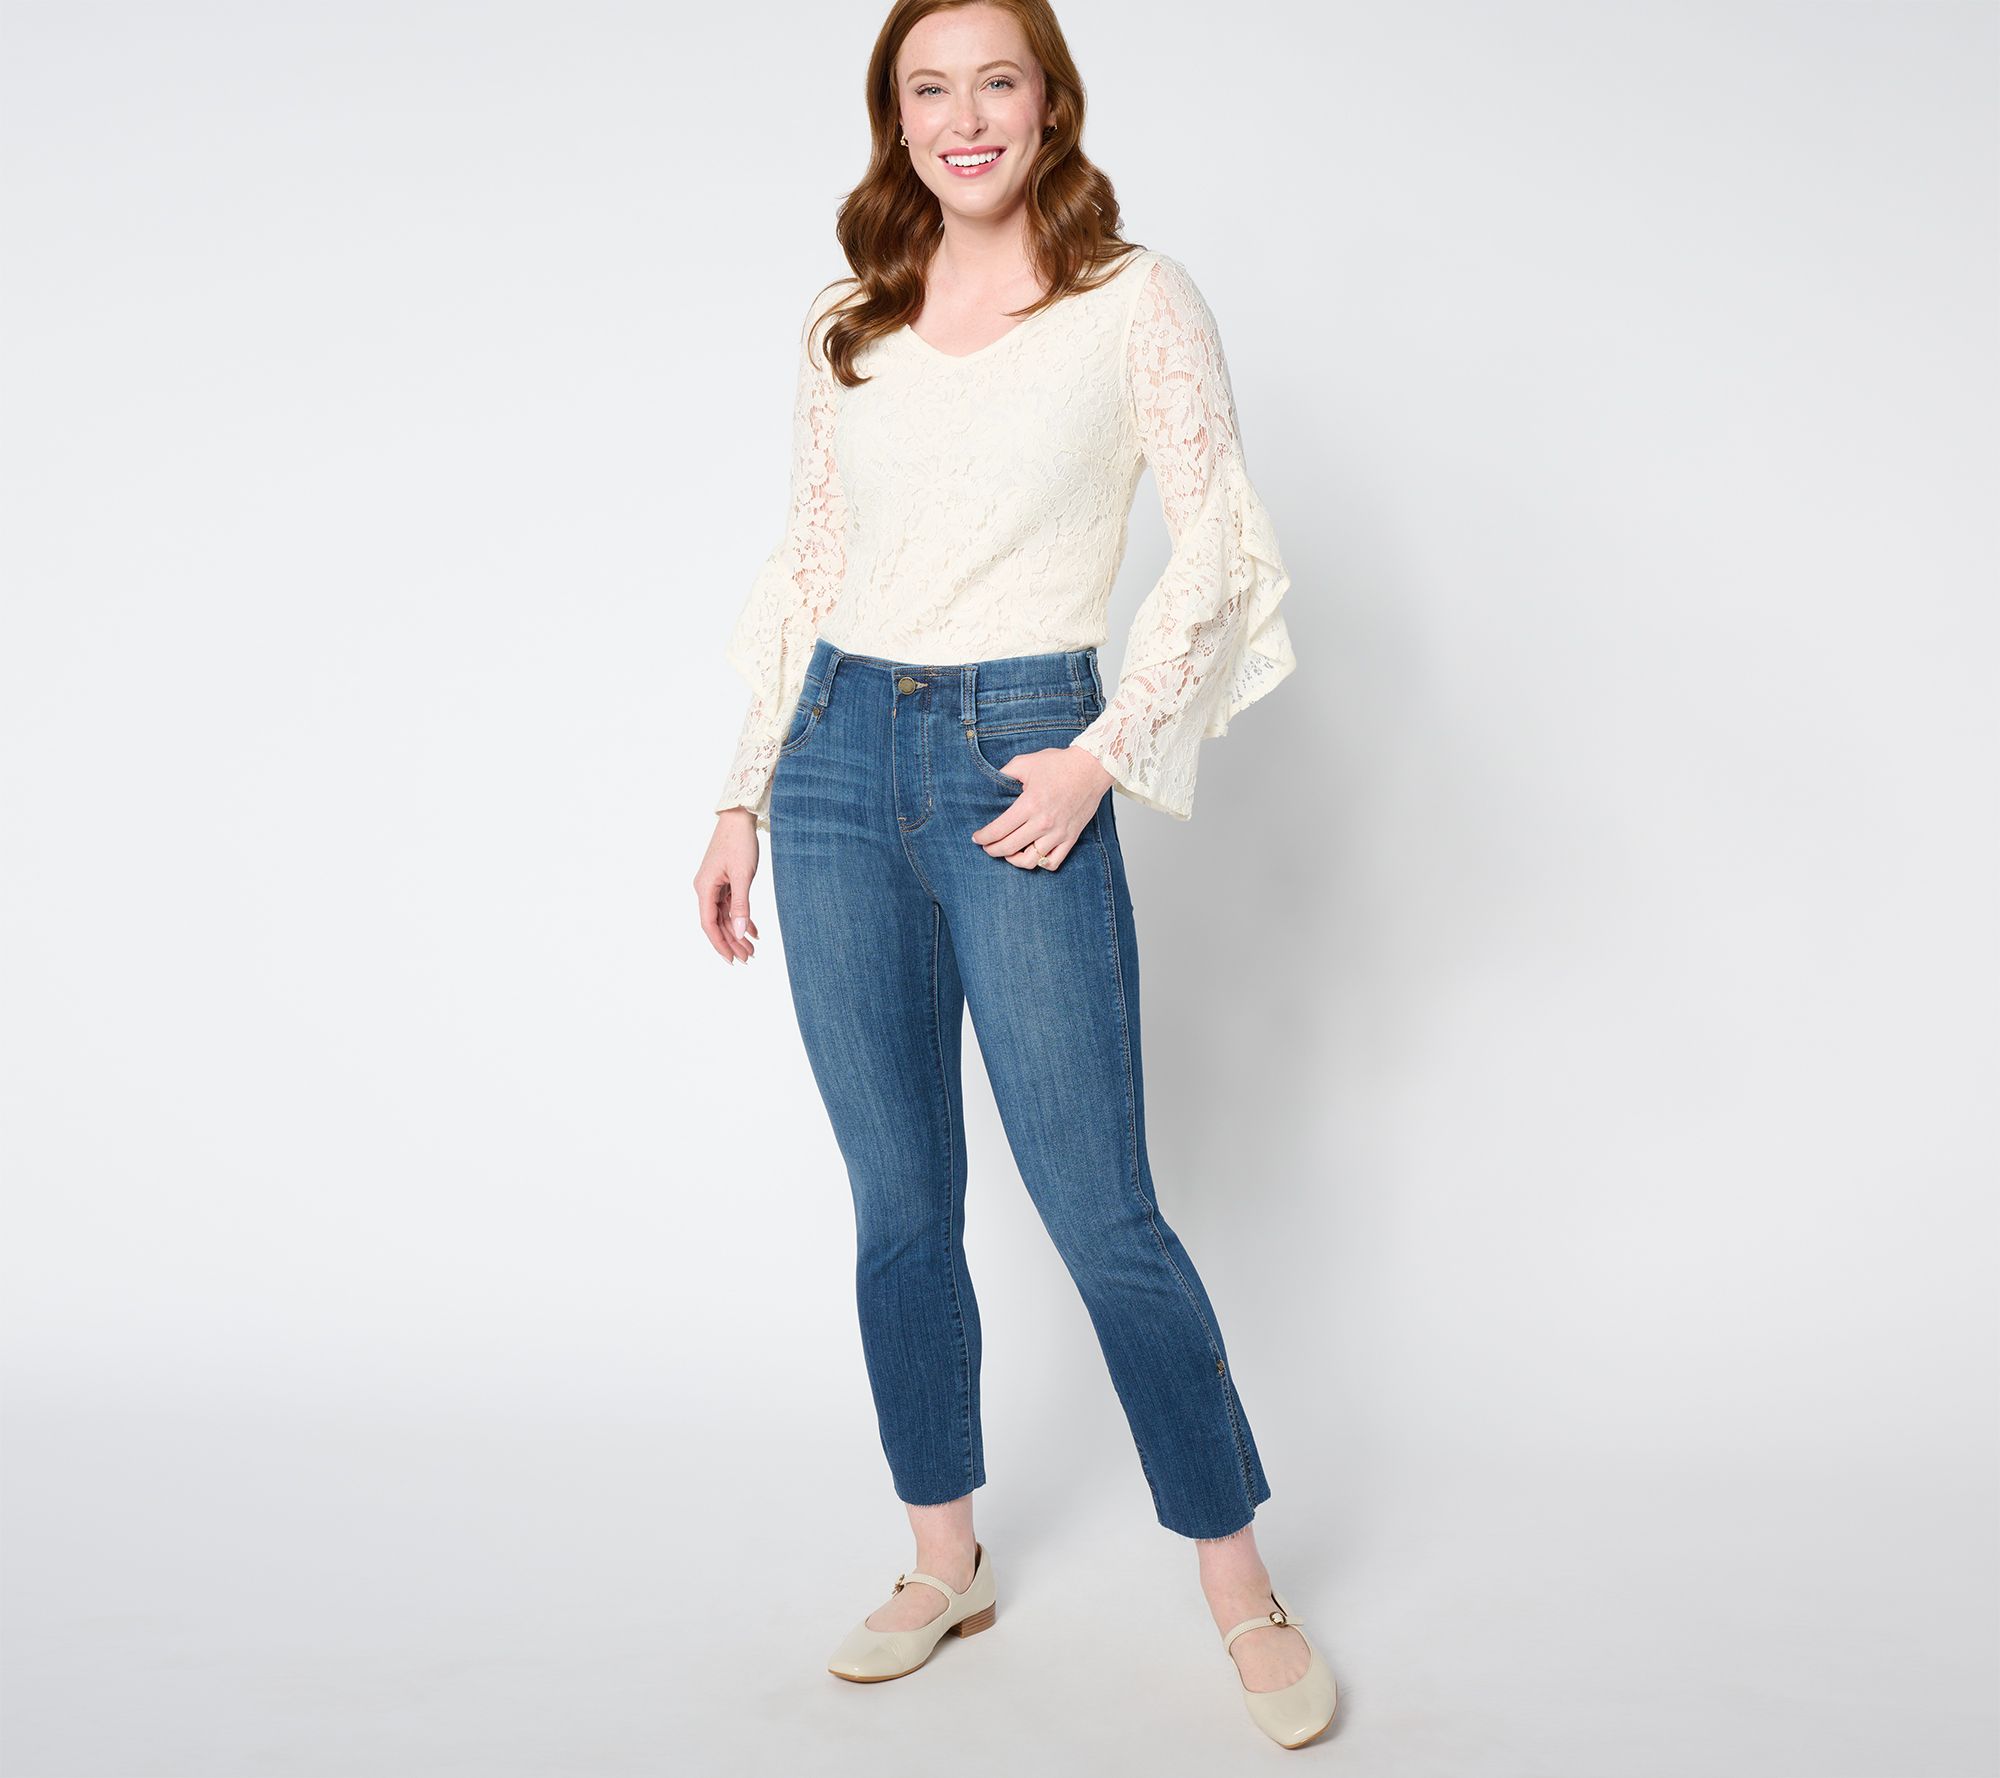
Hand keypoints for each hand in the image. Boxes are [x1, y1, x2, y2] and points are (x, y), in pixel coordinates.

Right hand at [696, 807, 761, 962]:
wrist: (739, 818)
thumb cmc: (739, 842)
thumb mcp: (742, 876)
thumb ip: (741, 906)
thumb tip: (738, 932)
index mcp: (704, 888)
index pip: (709, 924)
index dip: (720, 944)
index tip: (732, 960)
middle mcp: (706, 889)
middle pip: (717, 923)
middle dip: (732, 942)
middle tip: (748, 959)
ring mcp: (715, 885)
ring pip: (725, 916)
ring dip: (737, 932)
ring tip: (752, 949)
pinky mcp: (724, 881)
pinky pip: (731, 905)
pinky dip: (742, 918)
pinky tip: (754, 931)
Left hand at [970, 745, 1112, 869]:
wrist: (1091, 768)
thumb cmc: (1060, 764)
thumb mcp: (1026, 762)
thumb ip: (1005, 773)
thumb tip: (990, 781)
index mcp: (1029, 804)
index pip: (999, 830)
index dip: (983, 837)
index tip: (977, 838)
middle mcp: (1043, 823)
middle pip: (1009, 847)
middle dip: (992, 850)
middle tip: (986, 846)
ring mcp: (1058, 834)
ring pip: (1029, 861)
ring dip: (1013, 860)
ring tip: (1007, 853)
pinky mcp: (1070, 838)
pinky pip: (1052, 862)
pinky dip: (1039, 864)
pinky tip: (1031, 855)